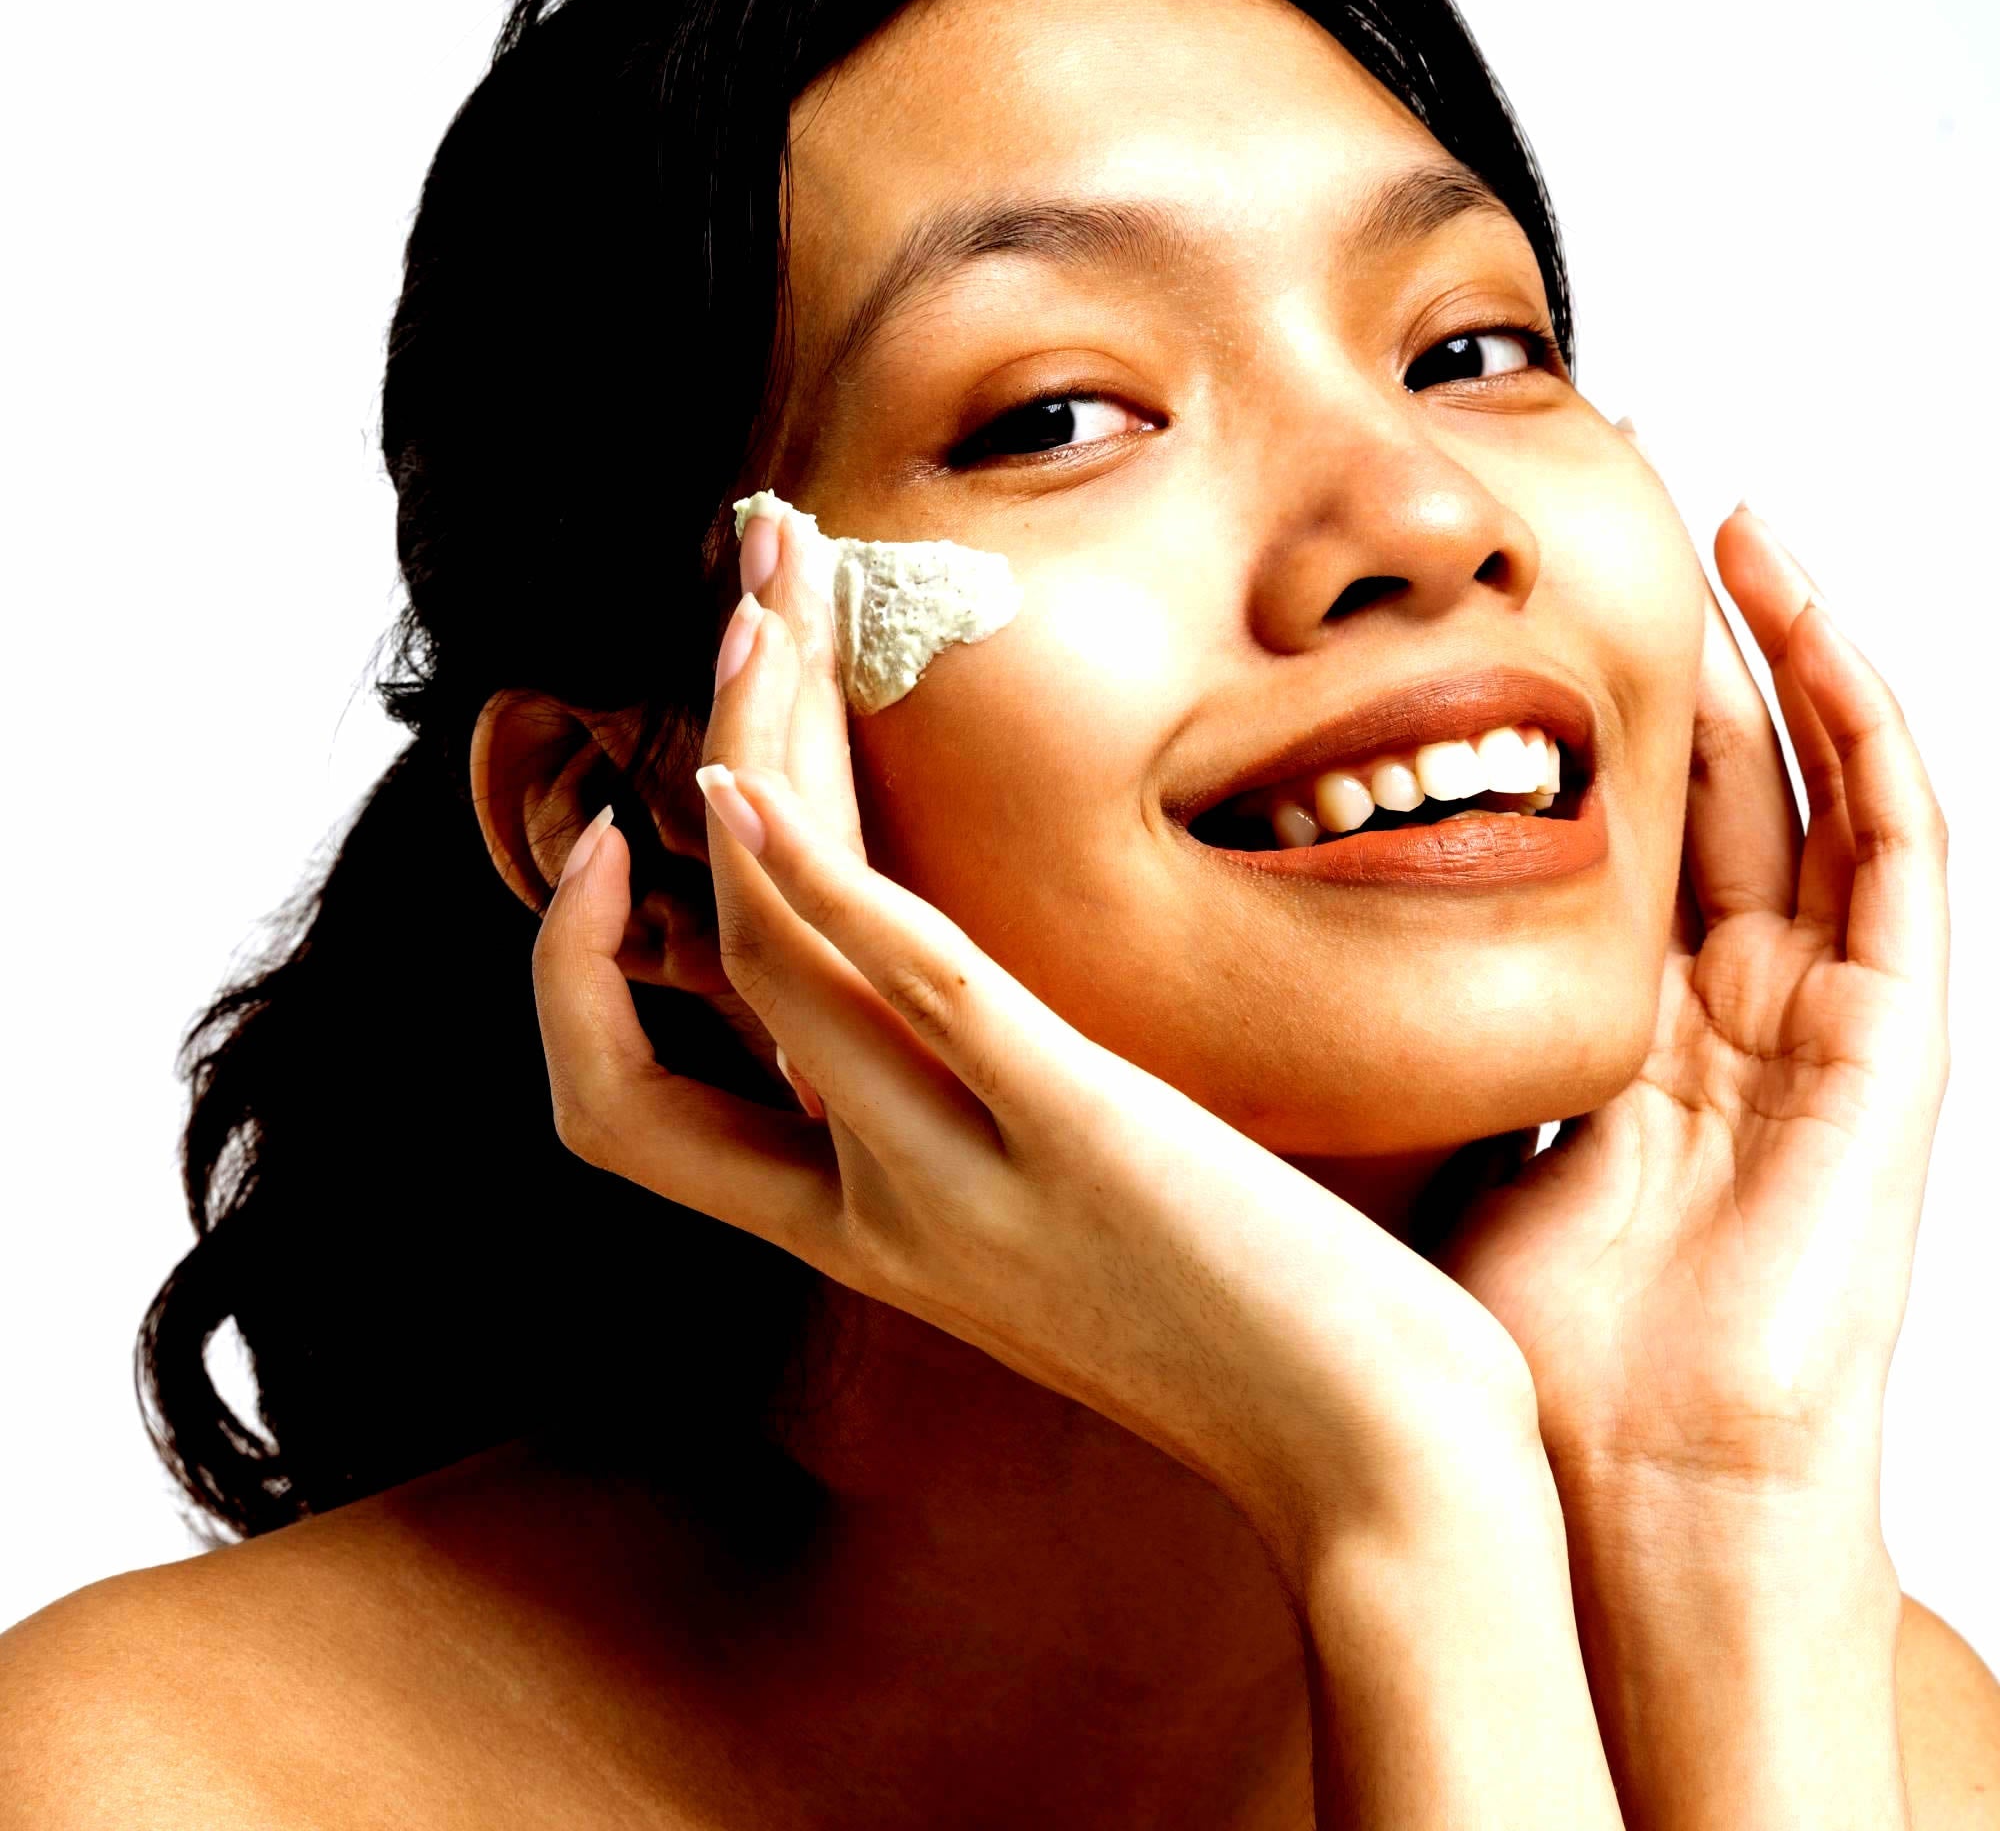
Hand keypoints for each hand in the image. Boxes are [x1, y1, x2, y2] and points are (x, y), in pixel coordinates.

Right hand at [531, 508, 1542, 1578]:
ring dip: (752, 747)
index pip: (627, 1107)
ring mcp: (960, 1175)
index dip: (575, 974)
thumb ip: (984, 1138)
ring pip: (775, 946)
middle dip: (684, 763)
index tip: (636, 829)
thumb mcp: (1067, 1242)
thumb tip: (969, 1025)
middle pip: (697, 969)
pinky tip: (755, 783)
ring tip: (760, 597)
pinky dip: (814, 883)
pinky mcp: (1081, 1130)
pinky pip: (905, 989)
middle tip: (732, 596)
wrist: (1380, 1478)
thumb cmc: (1253, 1353)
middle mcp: (874, 1205)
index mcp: (863, 1230)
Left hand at [1429, 500, 1949, 1505]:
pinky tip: (1808, 613)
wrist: (1627, 1488)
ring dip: (1786, 648)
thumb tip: (1279, 946)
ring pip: (1823, 784)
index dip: (1581, 714)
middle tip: (1627, 509)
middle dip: (1680, 647)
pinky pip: (1904, 843)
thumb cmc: (1530, 1349)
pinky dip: (1866, 718)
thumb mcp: (1450, 1141)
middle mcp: (1734, 1004)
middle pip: (1722, 784)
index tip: (1513, 603)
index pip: (1618, 832)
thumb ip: (1415, 1036)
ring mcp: (1820, 1012)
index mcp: (1633, 1031)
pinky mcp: (1894, 1036)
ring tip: (1728, 516)